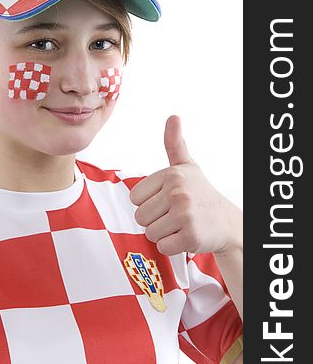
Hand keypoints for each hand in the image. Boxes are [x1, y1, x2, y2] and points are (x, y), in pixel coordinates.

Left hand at [129, 115, 240, 255]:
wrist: (227, 223)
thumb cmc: (201, 194)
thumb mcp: (187, 167)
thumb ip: (174, 144)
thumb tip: (173, 116)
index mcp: (171, 175)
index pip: (135, 198)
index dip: (149, 203)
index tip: (168, 201)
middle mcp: (178, 192)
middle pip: (140, 217)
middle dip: (155, 221)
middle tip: (175, 216)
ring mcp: (185, 214)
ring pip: (150, 233)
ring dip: (163, 234)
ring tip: (180, 225)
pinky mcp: (190, 236)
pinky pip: (162, 247)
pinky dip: (172, 247)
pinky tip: (186, 236)